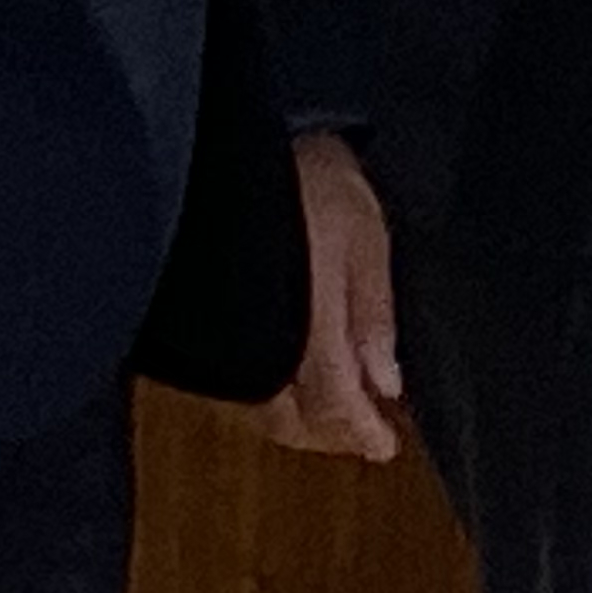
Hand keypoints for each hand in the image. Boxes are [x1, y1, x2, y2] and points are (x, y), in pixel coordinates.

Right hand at [251, 130, 400, 460]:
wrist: (227, 146)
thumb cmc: (303, 181)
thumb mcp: (361, 235)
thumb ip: (372, 313)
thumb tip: (387, 385)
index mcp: (304, 321)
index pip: (330, 402)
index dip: (359, 432)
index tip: (385, 446)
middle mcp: (256, 343)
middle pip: (292, 420)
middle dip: (331, 435)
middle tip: (367, 432)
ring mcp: (223, 342)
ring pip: (262, 411)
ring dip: (301, 422)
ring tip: (338, 412)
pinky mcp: (203, 334)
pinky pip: (236, 388)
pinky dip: (272, 397)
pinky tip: (294, 384)